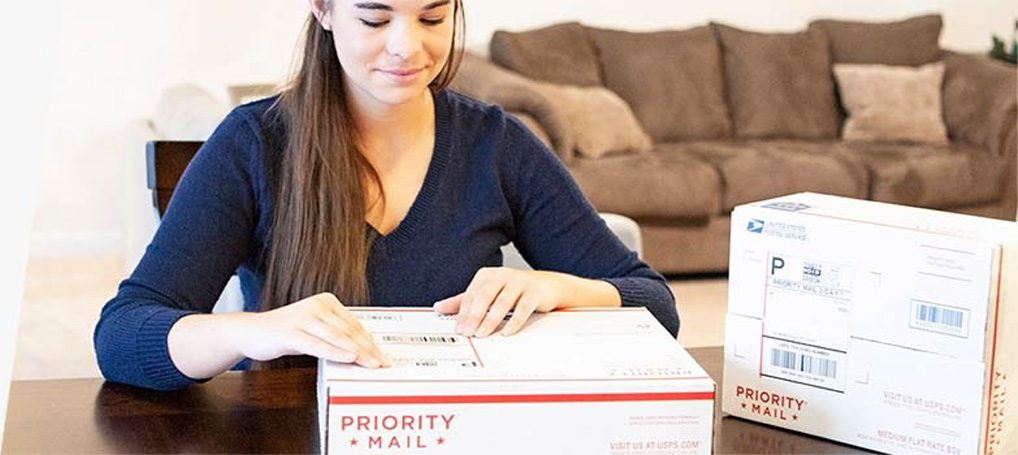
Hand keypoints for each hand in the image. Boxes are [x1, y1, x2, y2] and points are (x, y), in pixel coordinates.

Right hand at [238, 292, 388, 367]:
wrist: (251, 332)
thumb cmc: (286, 333)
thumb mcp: (314, 329)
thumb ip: (335, 334)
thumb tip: (361, 349)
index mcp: (326, 302)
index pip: (354, 324)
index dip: (369, 341)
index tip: (381, 355)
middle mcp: (316, 306)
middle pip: (348, 330)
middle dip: (367, 348)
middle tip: (381, 362)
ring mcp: (303, 317)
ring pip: (336, 337)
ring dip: (356, 352)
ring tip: (370, 363)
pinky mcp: (290, 332)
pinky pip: (317, 344)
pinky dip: (335, 352)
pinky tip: (348, 358)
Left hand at [433, 268, 567, 337]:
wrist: (548, 286)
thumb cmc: (514, 291)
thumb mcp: (488, 293)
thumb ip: (464, 301)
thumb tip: (439, 308)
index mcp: (487, 275)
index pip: (471, 295)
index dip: (463, 313)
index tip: (459, 329)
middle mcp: (502, 275)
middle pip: (484, 296)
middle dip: (475, 316)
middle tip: (468, 332)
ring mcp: (520, 282)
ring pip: (503, 301)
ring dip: (491, 319)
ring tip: (483, 333)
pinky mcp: (534, 292)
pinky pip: (523, 308)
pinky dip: (514, 321)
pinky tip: (507, 331)